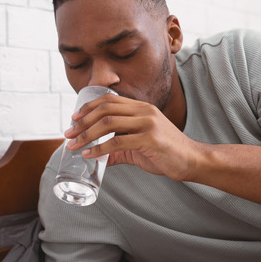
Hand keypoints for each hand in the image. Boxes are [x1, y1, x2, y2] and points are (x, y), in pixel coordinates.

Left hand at [64, 93, 199, 180]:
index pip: (109, 100)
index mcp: (141, 108)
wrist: (192, 161)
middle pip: (104, 110)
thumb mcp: (138, 149)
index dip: (88, 108)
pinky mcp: (150, 138)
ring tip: (73, 145)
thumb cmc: (167, 154)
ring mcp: (147, 123)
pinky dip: (99, 149)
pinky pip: (117, 142)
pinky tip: (89, 155)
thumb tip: (98, 158)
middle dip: (82, 122)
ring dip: (86, 135)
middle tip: (68, 134)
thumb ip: (118, 151)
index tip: (73, 119)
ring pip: (108, 124)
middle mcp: (143, 111)